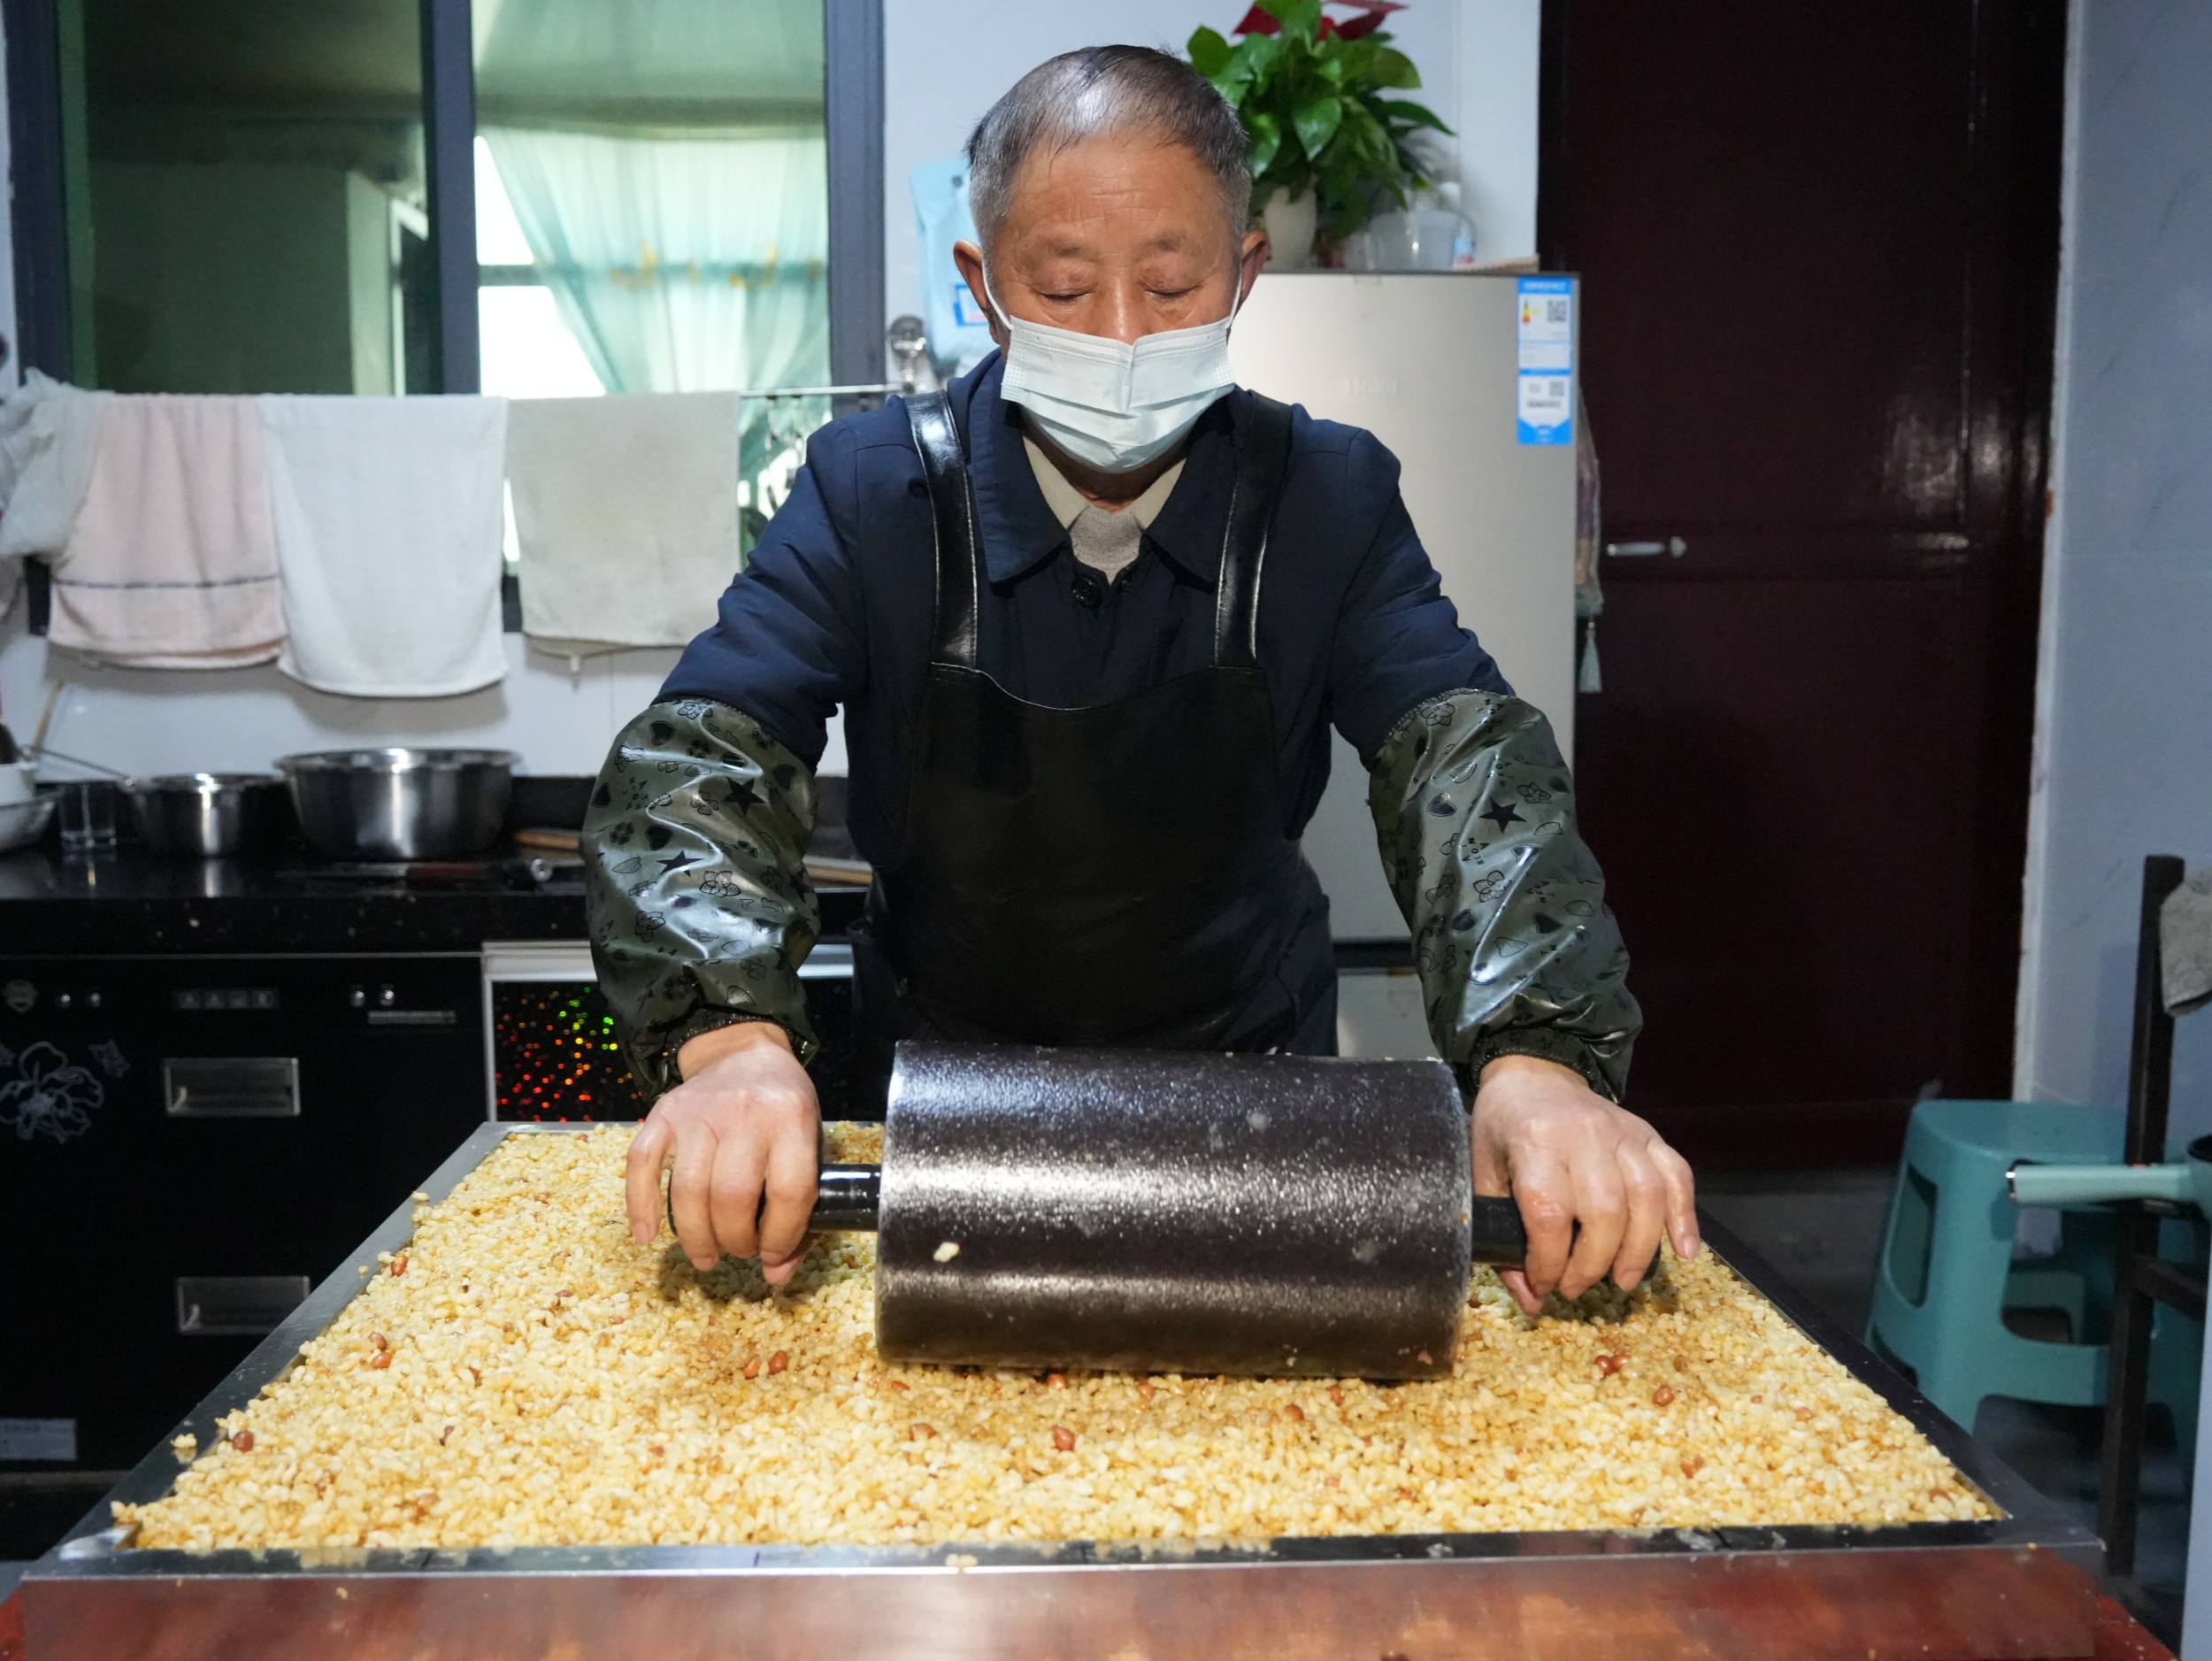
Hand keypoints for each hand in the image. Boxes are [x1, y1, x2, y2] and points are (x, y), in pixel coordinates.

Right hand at [623, 1021, 818, 1284]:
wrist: (743, 1052)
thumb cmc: (784, 1108)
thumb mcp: (810, 1145)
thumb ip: (802, 1208)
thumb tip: (777, 1272)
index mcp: (792, 1118)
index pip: (789, 1191)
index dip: (781, 1236)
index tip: (773, 1255)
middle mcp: (744, 1112)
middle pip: (732, 1197)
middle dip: (736, 1241)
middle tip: (740, 1251)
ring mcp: (698, 1112)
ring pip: (688, 1190)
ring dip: (696, 1237)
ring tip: (707, 1255)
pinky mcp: (663, 1113)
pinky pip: (641, 1164)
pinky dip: (641, 1205)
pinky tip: (648, 1235)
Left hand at [1471, 1054, 1697, 1315]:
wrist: (1534, 1075)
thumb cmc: (1503, 1129)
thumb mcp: (1483, 1174)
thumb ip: (1500, 1234)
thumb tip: (1532, 1300)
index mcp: (1534, 1140)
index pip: (1549, 1211)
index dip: (1549, 1261)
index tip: (1544, 1285)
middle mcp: (1584, 1133)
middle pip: (1604, 1210)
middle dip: (1593, 1263)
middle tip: (1576, 1288)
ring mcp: (1623, 1130)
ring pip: (1646, 1197)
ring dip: (1638, 1250)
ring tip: (1621, 1280)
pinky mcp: (1649, 1132)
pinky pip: (1677, 1175)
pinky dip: (1685, 1216)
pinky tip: (1682, 1252)